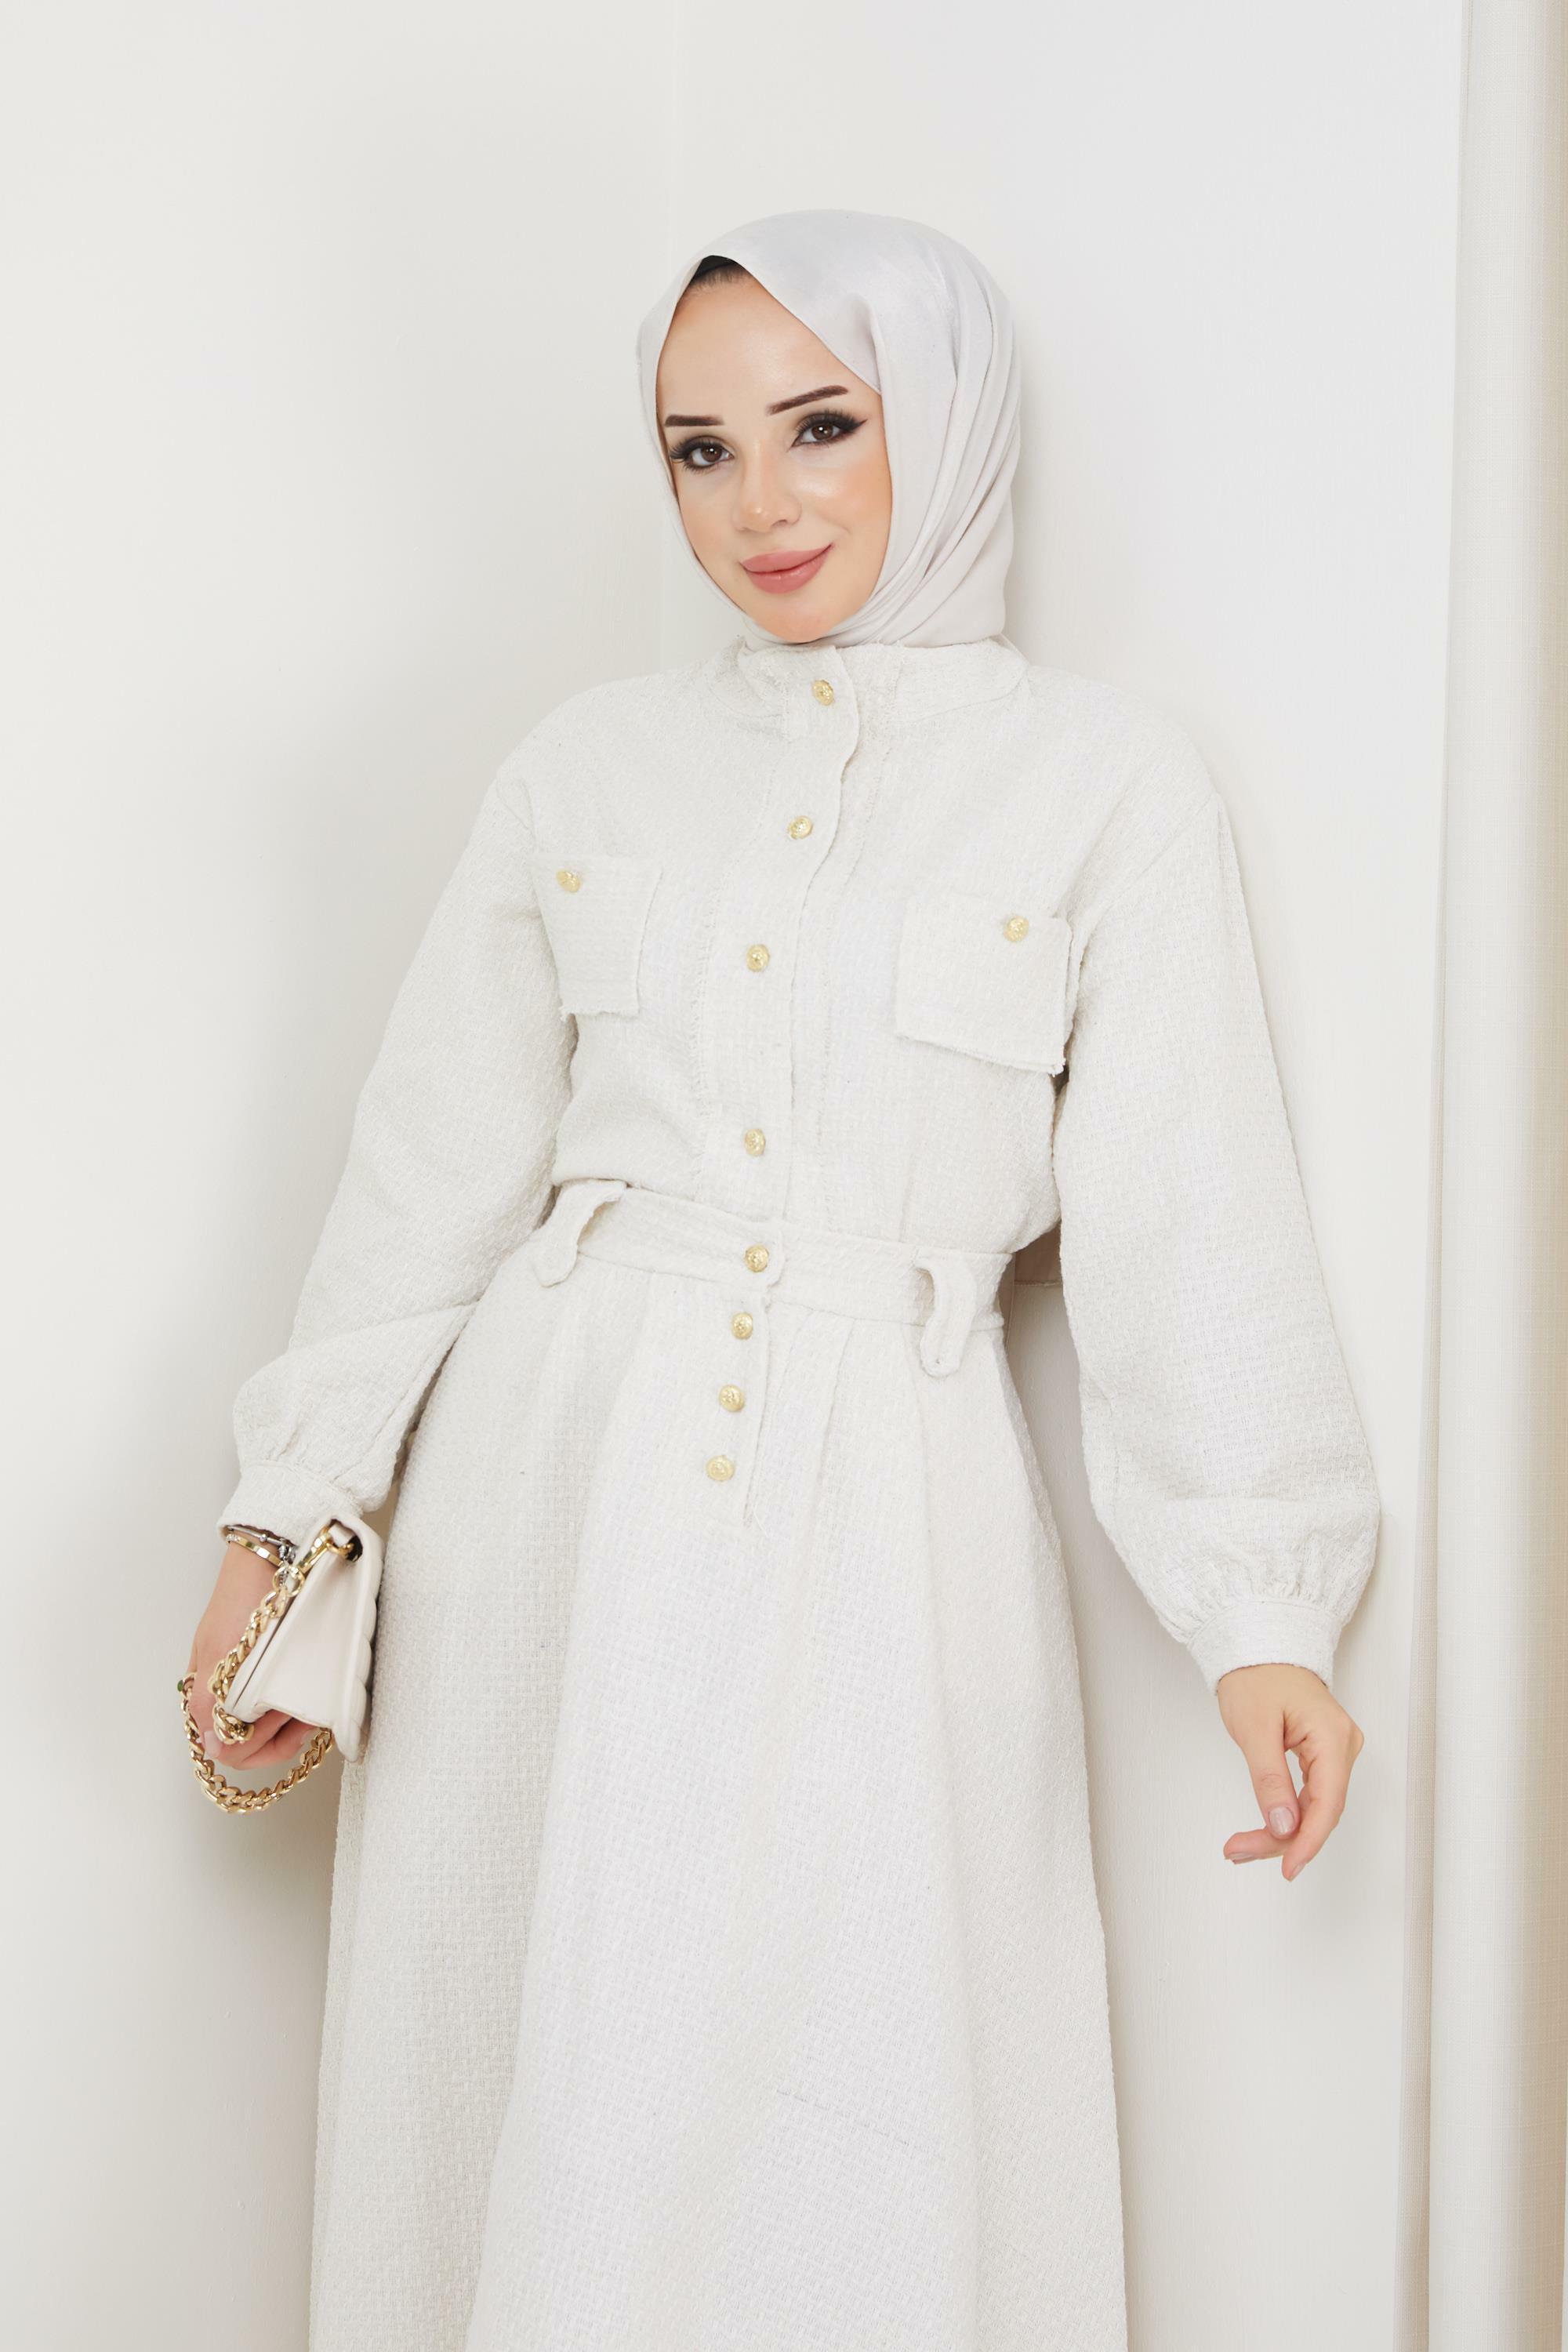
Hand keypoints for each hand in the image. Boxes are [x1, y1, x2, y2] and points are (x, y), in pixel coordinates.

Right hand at [185, 1544, 324, 1776]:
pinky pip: (284, 1705)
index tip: (279, 1723)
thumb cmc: (243, 1597)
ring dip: (291, 1725)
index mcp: (204, 1693)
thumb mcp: (221, 1650)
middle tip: (303, 1719)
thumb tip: (213, 1747)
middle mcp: (225, 1694)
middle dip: (277, 1738)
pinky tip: (311, 1697)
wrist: (271, 1555)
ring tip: (311, 1706)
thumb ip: (211, 1702)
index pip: (227, 1749)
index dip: (254, 1746)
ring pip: (270, 1730)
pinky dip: (298, 1707)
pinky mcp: (274, 1671)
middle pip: (250, 1745)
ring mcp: (251, 1683)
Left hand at [1215, 1662, 1363, 1879]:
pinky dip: (1285, 1814)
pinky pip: (1310, 1794)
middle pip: (1321, 1810)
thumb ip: (1270, 1779)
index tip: (1287, 1868)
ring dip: (1281, 1832)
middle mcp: (1343, 1745)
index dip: (1308, 1841)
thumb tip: (1284, 1827)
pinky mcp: (1321, 1754)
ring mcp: (1335, 1750)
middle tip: (1238, 1852)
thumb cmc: (1255, 1675)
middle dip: (1283, 1839)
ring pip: (1314, 1807)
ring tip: (1240, 1847)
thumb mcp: (1254, 1728)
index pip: (1329, 1803)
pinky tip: (1263, 1830)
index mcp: (1333, 1736)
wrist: (1256, 1643)